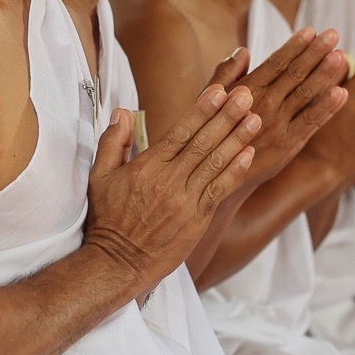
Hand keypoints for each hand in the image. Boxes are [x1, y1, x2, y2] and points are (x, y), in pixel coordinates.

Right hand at [85, 72, 258, 290]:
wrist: (118, 264)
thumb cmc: (107, 221)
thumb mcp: (99, 178)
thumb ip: (112, 143)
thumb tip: (121, 112)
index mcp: (147, 167)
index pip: (179, 132)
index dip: (202, 110)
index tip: (219, 91)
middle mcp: (168, 181)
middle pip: (203, 143)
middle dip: (226, 117)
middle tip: (246, 94)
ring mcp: (185, 201)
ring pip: (215, 164)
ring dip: (237, 139)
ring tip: (255, 118)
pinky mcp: (197, 220)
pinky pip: (219, 190)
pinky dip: (235, 171)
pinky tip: (249, 153)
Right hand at [227, 28, 347, 183]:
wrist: (220, 177)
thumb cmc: (214, 133)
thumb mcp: (210, 102)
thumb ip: (226, 74)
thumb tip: (243, 50)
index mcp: (246, 92)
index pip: (274, 64)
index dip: (294, 47)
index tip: (311, 30)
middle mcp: (263, 107)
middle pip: (294, 75)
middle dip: (315, 53)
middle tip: (333, 34)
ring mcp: (278, 127)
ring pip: (305, 96)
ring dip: (325, 75)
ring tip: (342, 56)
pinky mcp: (288, 146)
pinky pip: (311, 124)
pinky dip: (327, 108)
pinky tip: (342, 93)